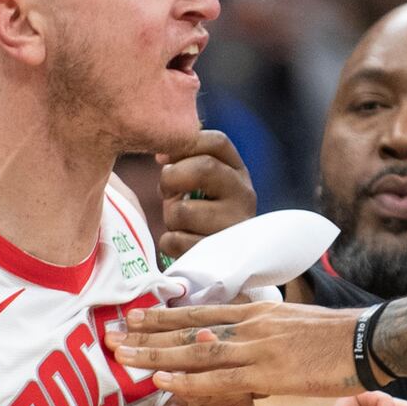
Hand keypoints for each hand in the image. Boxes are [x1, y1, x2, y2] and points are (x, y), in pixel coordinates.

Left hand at [111, 302, 362, 398]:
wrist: (373, 338)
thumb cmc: (341, 336)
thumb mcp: (296, 325)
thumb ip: (267, 333)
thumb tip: (249, 343)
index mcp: (257, 312)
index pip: (200, 311)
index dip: (163, 316)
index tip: (133, 316)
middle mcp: (250, 324)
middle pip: (187, 327)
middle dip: (146, 332)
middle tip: (109, 334)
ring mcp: (258, 347)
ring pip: (195, 351)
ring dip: (155, 355)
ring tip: (121, 356)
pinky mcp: (270, 372)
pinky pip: (220, 378)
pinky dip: (188, 380)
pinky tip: (162, 382)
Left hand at [157, 130, 255, 262]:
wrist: (228, 263)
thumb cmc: (205, 215)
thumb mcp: (205, 184)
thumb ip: (188, 162)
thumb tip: (162, 154)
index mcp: (238, 173)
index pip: (217, 142)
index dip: (184, 145)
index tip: (162, 159)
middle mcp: (244, 195)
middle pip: (204, 168)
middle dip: (172, 179)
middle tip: (165, 193)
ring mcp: (235, 226)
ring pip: (183, 211)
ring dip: (169, 217)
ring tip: (179, 224)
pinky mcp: (221, 255)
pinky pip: (176, 241)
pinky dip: (170, 242)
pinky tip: (182, 244)